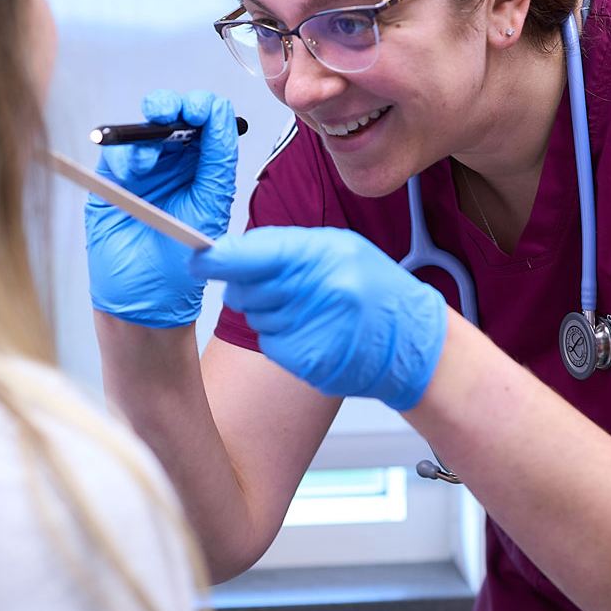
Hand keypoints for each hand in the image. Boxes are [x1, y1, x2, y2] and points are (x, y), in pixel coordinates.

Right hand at [85, 89, 237, 327]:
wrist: (144, 301)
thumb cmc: (181, 266)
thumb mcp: (210, 208)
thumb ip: (217, 161)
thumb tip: (221, 116)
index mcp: (206, 169)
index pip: (210, 122)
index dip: (205, 108)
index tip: (200, 111)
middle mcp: (176, 165)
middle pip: (175, 115)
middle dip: (172, 106)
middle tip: (170, 113)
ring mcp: (144, 172)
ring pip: (144, 128)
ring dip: (147, 130)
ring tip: (149, 158)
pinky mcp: (113, 182)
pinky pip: (116, 152)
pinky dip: (123, 151)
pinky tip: (133, 169)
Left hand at [189, 226, 447, 410]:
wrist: (413, 342)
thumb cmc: (376, 290)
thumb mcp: (340, 249)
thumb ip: (287, 249)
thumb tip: (232, 252)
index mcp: (325, 256)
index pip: (255, 255)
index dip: (219, 259)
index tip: (197, 260)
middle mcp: (319, 292)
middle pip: (245, 290)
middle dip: (249, 287)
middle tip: (283, 287)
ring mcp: (315, 330)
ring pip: (255, 317)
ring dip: (270, 313)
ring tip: (311, 310)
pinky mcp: (309, 362)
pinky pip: (270, 344)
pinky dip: (283, 338)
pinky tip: (314, 332)